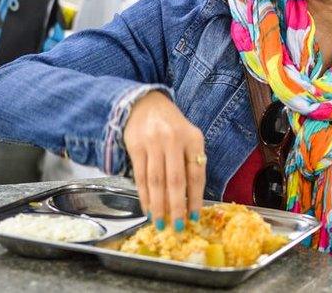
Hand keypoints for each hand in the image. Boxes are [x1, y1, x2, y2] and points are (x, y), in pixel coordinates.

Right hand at [123, 91, 205, 230]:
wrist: (145, 104)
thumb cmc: (172, 126)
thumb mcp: (189, 138)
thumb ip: (191, 162)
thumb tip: (190, 200)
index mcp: (193, 139)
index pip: (196, 174)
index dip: (195, 198)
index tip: (195, 217)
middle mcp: (173, 140)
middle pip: (175, 180)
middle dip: (176, 207)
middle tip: (177, 227)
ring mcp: (153, 143)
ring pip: (156, 181)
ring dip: (158, 206)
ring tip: (161, 223)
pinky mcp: (135, 146)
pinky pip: (140, 177)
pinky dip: (144, 196)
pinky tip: (148, 209)